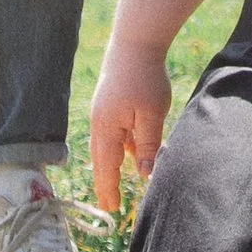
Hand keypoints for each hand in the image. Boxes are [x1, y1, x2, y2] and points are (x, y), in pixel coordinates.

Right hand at [90, 36, 173, 211]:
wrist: (135, 41)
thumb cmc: (145, 78)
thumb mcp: (151, 115)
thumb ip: (147, 146)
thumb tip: (144, 175)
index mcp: (107, 129)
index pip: (107, 167)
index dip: (109, 188)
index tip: (112, 209)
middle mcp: (99, 123)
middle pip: (102, 159)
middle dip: (106, 181)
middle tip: (109, 204)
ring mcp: (102, 111)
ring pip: (108, 145)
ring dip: (112, 164)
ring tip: (116, 183)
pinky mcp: (109, 103)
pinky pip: (113, 132)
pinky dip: (119, 146)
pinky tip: (130, 151)